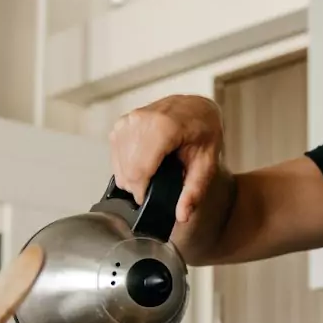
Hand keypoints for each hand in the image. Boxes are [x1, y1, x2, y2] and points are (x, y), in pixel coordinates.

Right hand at [108, 94, 224, 228]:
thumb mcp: (207, 163)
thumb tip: (182, 216)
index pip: (139, 171)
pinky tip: (143, 164)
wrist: (196, 106)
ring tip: (153, 175)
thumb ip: (195, 191)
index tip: (150, 199)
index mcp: (164, 127)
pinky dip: (126, 166)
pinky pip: (115, 154)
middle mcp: (142, 120)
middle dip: (137, 187)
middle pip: (127, 170)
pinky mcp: (122, 123)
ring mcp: (129, 120)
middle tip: (155, 188)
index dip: (142, 192)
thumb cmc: (204, 131)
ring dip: (131, 177)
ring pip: (118, 164)